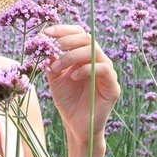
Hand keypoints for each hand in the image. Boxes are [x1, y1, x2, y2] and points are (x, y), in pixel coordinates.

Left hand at [42, 24, 120, 146]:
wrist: (76, 125)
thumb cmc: (67, 100)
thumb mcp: (55, 77)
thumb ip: (51, 59)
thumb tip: (43, 40)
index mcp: (85, 55)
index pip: (78, 33)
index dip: (63, 30)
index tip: (45, 32)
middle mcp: (98, 60)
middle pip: (87, 37)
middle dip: (66, 40)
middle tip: (51, 47)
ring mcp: (107, 72)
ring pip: (94, 50)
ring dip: (72, 55)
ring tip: (57, 66)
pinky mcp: (113, 86)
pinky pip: (104, 69)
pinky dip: (86, 69)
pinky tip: (73, 77)